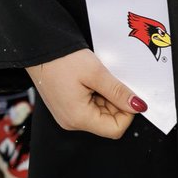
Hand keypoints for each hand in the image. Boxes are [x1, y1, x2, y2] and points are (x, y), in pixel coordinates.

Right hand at [25, 49, 146, 137]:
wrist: (39, 47)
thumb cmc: (62, 59)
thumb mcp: (96, 73)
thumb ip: (118, 92)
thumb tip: (138, 106)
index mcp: (78, 118)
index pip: (115, 130)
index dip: (127, 113)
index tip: (128, 94)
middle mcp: (72, 122)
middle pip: (107, 122)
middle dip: (116, 103)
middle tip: (111, 80)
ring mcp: (67, 115)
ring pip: (99, 114)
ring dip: (106, 97)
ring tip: (98, 77)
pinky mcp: (66, 107)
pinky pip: (89, 107)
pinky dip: (96, 94)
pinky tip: (91, 79)